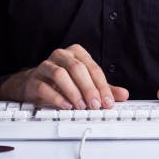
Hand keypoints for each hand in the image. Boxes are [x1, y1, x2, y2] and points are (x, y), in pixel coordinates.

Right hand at [0, 44, 128, 108]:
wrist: (36, 82)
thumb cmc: (64, 80)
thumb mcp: (87, 83)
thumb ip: (105, 88)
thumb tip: (123, 94)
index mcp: (76, 53)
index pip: (92, 67)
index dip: (101, 86)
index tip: (107, 101)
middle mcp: (61, 55)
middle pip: (77, 68)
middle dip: (88, 88)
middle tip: (95, 105)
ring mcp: (46, 65)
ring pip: (60, 74)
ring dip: (73, 92)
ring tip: (81, 106)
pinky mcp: (35, 79)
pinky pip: (45, 86)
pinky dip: (57, 97)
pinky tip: (66, 106)